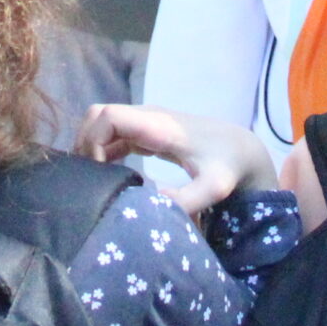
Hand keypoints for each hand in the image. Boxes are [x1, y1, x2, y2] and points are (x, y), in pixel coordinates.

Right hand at [76, 104, 277, 216]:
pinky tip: (107, 176)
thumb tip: (151, 210)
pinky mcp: (146, 133)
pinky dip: (102, 150)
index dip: (92, 141)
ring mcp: (145, 123)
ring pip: (101, 123)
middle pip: (97, 116)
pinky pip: (112, 134)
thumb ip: (187, 199)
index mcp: (157, 125)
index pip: (108, 116)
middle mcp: (146, 117)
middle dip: (85, 143)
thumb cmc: (227, 166)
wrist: (242, 149)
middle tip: (88, 178)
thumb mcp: (214, 186)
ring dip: (91, 147)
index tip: (98, 173)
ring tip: (94, 181)